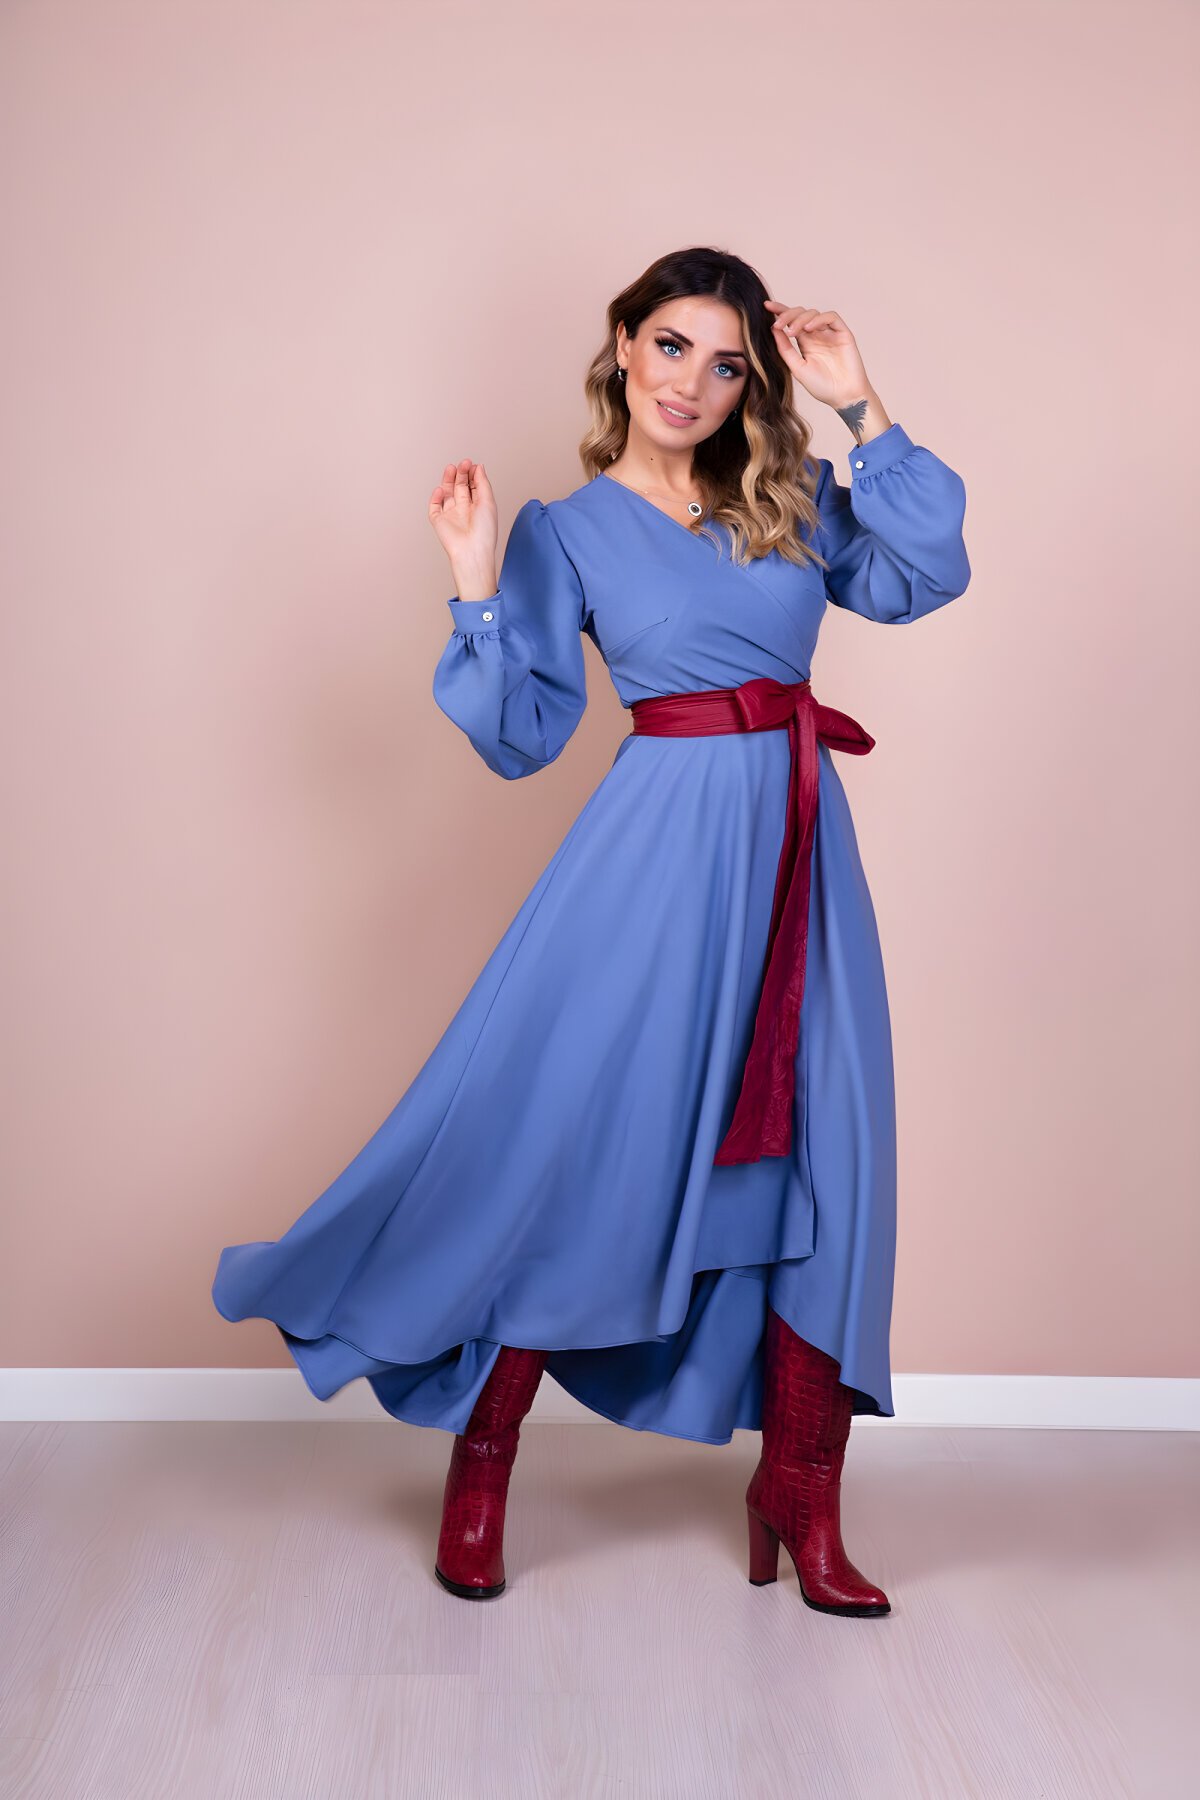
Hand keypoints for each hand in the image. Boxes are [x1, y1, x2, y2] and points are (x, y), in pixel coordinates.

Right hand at [428, 459, 498, 598]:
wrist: (472, 551)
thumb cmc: (484, 532)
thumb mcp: (488, 502)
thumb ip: (483, 483)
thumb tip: (479, 466)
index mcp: (478, 506)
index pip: (473, 485)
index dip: (472, 474)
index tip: (473, 465)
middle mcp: (464, 509)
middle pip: (460, 486)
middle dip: (461, 474)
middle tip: (463, 464)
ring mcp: (451, 514)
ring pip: (447, 492)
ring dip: (448, 480)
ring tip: (451, 468)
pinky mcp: (439, 521)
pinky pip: (434, 506)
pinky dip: (436, 497)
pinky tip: (441, 489)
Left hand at [763, 301, 874, 411]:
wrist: (843, 397)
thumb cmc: (821, 386)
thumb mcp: (797, 368)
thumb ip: (785, 349)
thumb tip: (773, 329)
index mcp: (805, 343)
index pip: (791, 322)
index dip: (779, 311)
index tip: (766, 307)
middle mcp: (817, 335)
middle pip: (800, 314)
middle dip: (787, 315)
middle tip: (778, 324)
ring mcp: (830, 333)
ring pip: (813, 313)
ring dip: (800, 319)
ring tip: (792, 332)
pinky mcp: (843, 333)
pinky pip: (831, 317)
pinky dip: (819, 319)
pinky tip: (809, 328)